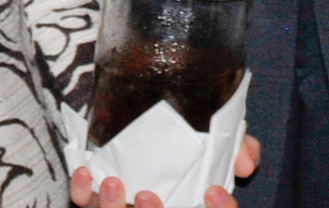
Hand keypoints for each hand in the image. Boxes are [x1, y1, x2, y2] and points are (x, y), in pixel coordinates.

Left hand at [69, 134, 260, 207]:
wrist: (147, 128)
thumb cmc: (188, 144)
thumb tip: (246, 161)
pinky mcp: (100, 199)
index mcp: (192, 204)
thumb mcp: (218, 145)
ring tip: (112, 182)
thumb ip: (237, 148)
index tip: (212, 191)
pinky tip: (84, 173)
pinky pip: (85, 204)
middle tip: (146, 195)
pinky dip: (82, 191)